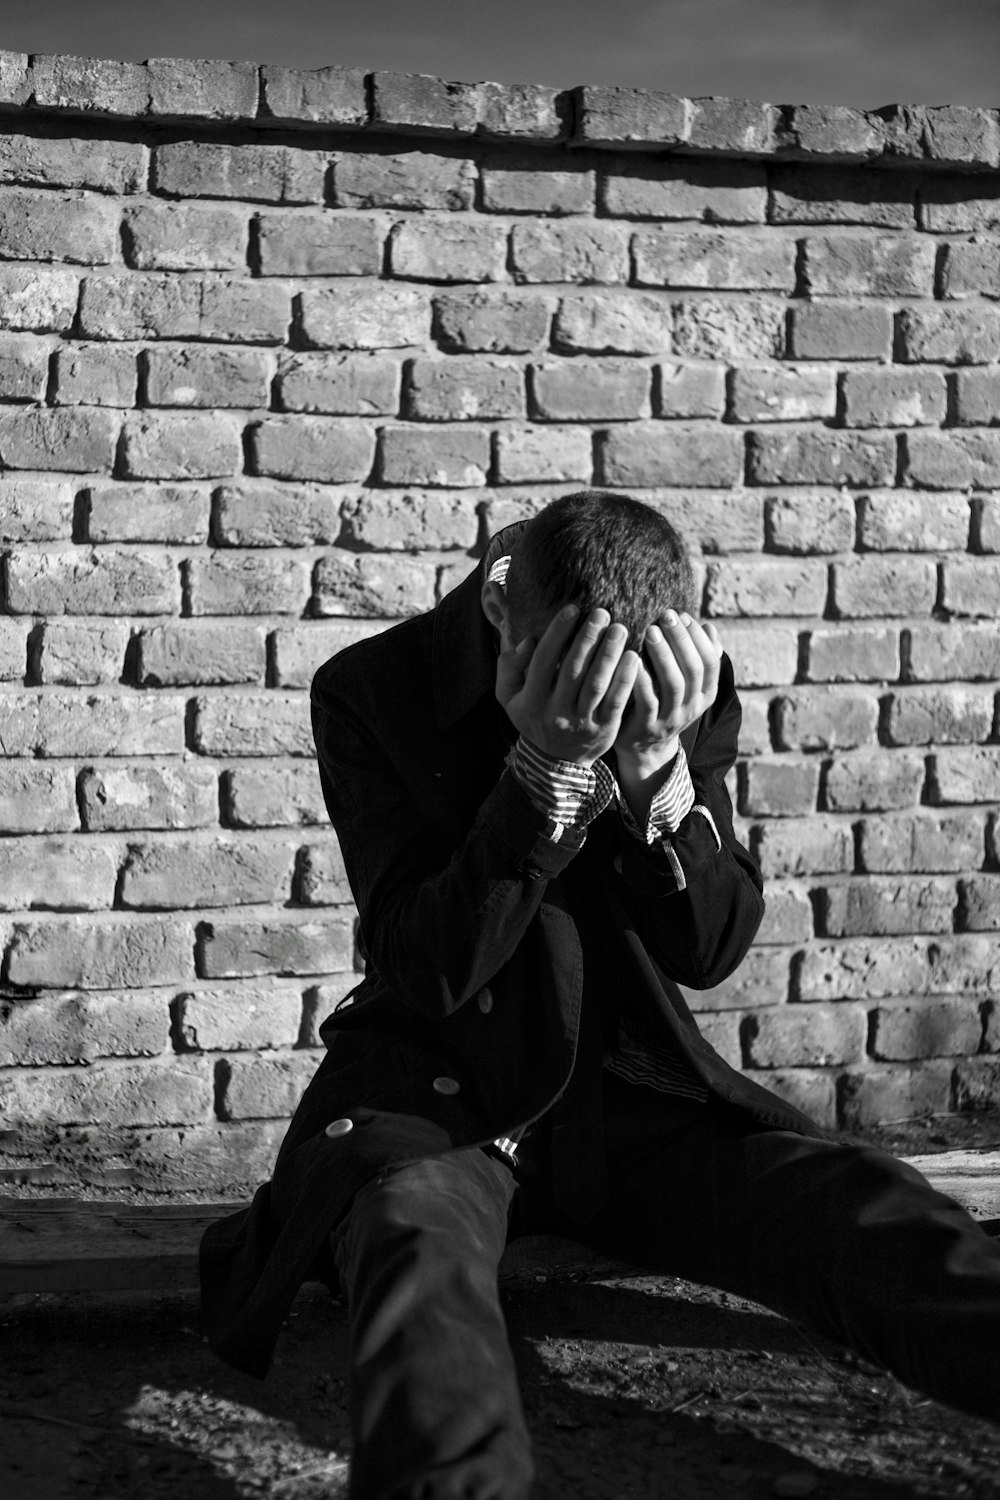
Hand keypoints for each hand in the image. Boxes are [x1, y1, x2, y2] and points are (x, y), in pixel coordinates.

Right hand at [495, 605, 639, 766]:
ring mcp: (582, 722)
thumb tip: (527, 639)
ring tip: (620, 629)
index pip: (543, 661)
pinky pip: (616, 702)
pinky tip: (633, 657)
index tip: (572, 608)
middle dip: (588, 638)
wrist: (555, 762)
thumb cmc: (533, 717)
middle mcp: (556, 711)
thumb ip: (509, 666)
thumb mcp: (508, 696)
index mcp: (532, 699)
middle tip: (602, 612)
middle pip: (573, 670)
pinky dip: (625, 679)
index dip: (557, 633)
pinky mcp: (604, 730)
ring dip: (609, 655)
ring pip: (596, 685)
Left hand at [616, 611, 722, 775]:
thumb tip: (709, 627)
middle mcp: (692, 706)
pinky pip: (647, 701)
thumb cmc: (664, 703)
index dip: (698, 637)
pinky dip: (641, 678)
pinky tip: (632, 658)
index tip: (683, 615)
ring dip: (663, 654)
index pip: (710, 661)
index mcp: (705, 693)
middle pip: (693, 669)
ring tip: (650, 631)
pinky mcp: (648, 726)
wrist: (645, 747)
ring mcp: (671, 718)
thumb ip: (697, 659)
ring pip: (673, 684)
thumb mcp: (687, 685)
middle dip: (681, 639)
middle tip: (666, 615)